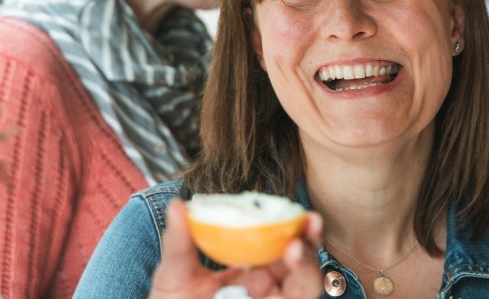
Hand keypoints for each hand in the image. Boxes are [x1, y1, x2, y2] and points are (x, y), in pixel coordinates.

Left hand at [149, 199, 323, 298]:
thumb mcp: (173, 276)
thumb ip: (179, 243)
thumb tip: (177, 205)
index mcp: (250, 270)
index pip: (279, 243)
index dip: (293, 225)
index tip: (296, 209)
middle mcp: (266, 287)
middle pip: (301, 261)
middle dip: (310, 239)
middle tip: (308, 221)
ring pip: (306, 284)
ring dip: (307, 264)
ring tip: (295, 248)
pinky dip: (300, 284)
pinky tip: (285, 271)